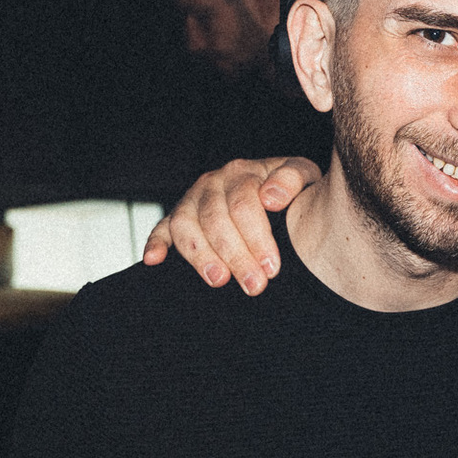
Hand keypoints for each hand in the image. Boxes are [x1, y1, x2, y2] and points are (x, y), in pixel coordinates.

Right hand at [141, 155, 322, 293]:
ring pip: (186, 225)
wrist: (275, 189)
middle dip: (236, 256)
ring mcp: (192, 200)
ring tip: (219, 280)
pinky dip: (155, 243)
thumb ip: (293, 179)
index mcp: (242, 173)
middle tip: (254, 284)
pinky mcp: (177, 217)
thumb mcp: (303, 176)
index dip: (257, 238)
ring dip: (200, 255)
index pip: (244, 205)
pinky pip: (161, 228)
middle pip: (216, 220)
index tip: (272, 267)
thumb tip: (271, 198)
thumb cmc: (291, 190)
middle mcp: (212, 184)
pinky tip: (154, 260)